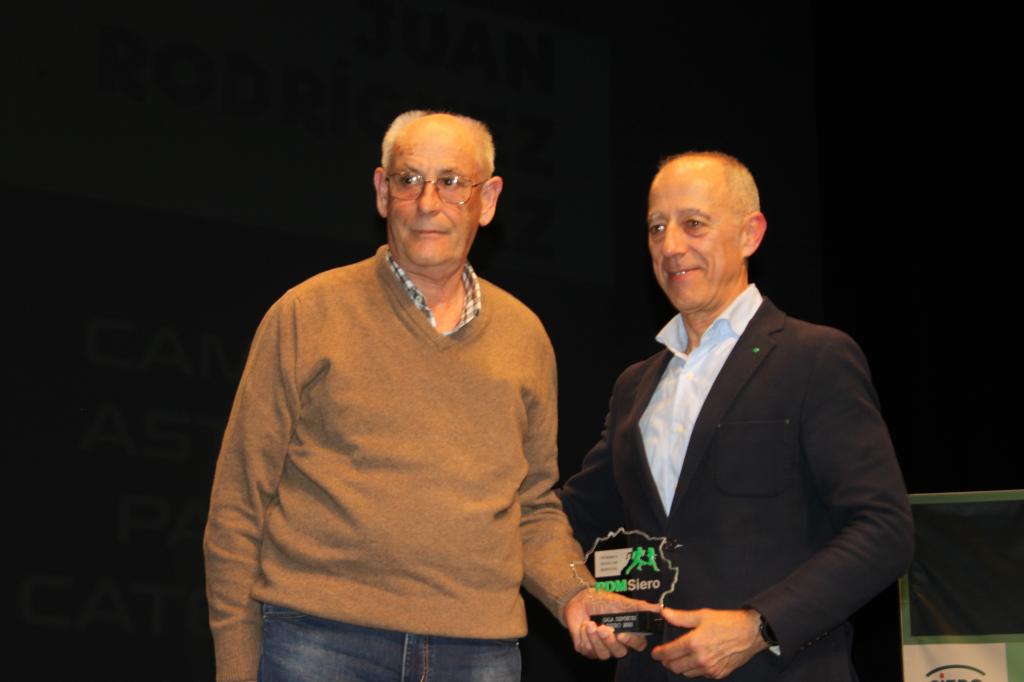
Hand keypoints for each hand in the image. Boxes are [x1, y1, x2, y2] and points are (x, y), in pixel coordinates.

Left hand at [564, 588, 659, 659]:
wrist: (579, 599)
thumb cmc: (602, 600)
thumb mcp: (621, 601)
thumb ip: (639, 607)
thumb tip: (659, 607)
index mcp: (628, 633)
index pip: (638, 645)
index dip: (631, 642)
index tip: (622, 634)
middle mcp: (616, 643)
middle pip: (619, 652)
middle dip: (609, 641)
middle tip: (602, 628)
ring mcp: (602, 648)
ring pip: (603, 654)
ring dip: (595, 639)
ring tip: (589, 624)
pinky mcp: (587, 650)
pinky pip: (587, 650)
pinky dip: (584, 636)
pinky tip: (583, 626)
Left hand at [650, 607, 765, 678]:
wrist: (750, 633)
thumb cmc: (727, 622)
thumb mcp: (701, 615)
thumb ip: (680, 617)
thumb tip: (664, 613)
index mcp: (694, 643)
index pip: (669, 653)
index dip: (659, 653)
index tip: (655, 653)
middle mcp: (700, 659)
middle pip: (675, 666)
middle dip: (667, 661)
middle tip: (666, 655)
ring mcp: (709, 668)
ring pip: (686, 673)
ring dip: (680, 667)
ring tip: (680, 657)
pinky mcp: (718, 674)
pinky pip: (700, 675)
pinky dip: (694, 669)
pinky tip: (696, 660)